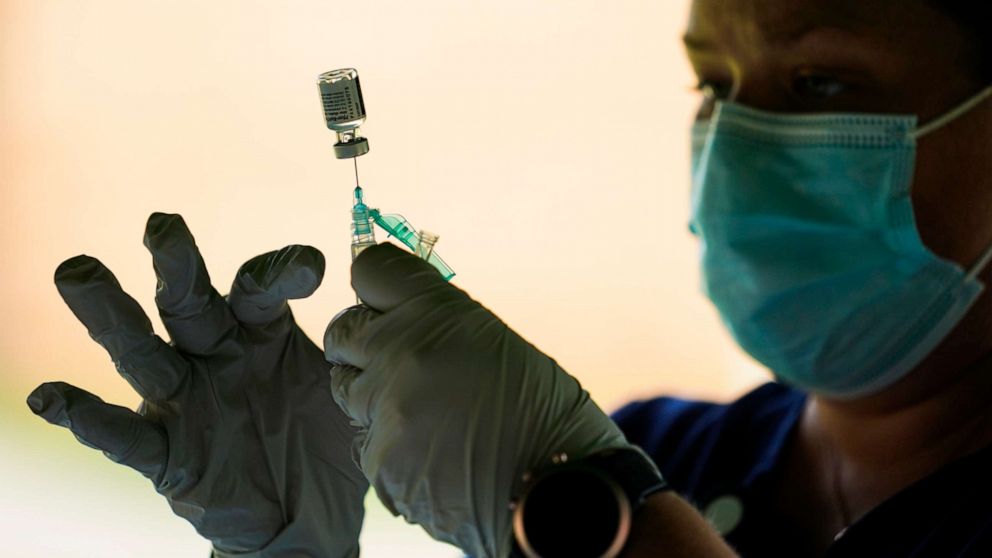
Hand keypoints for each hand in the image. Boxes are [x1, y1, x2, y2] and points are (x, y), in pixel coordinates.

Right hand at [27, 213, 368, 556]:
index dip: (279, 270)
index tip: (312, 268)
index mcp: (262, 332)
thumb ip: (362, 343)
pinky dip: (87, 417)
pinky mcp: (167, 453)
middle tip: (163, 225)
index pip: (260, 286)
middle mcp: (216, 356)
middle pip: (188, 302)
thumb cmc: (327, 440)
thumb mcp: (351, 386)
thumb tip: (394, 295)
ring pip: (142, 352)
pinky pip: (123, 435)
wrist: (308, 518)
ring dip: (111, 315)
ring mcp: (187, 402)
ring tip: (80, 271)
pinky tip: (50, 397)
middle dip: (177, 264)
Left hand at [324, 243, 632, 556]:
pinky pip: (365, 440)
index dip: (376, 289)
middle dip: (362, 344)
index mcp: (436, 312)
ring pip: (346, 389)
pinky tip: (433, 453)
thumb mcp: (495, 342)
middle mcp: (401, 352)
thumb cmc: (541, 413)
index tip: (385, 304)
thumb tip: (394, 311)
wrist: (559, 488)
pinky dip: (390, 446)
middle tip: (394, 362)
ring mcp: (385, 408)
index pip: (370, 271)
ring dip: (374, 396)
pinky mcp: (379, 460)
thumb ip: (436, 321)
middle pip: (342, 331)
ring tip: (426, 413)